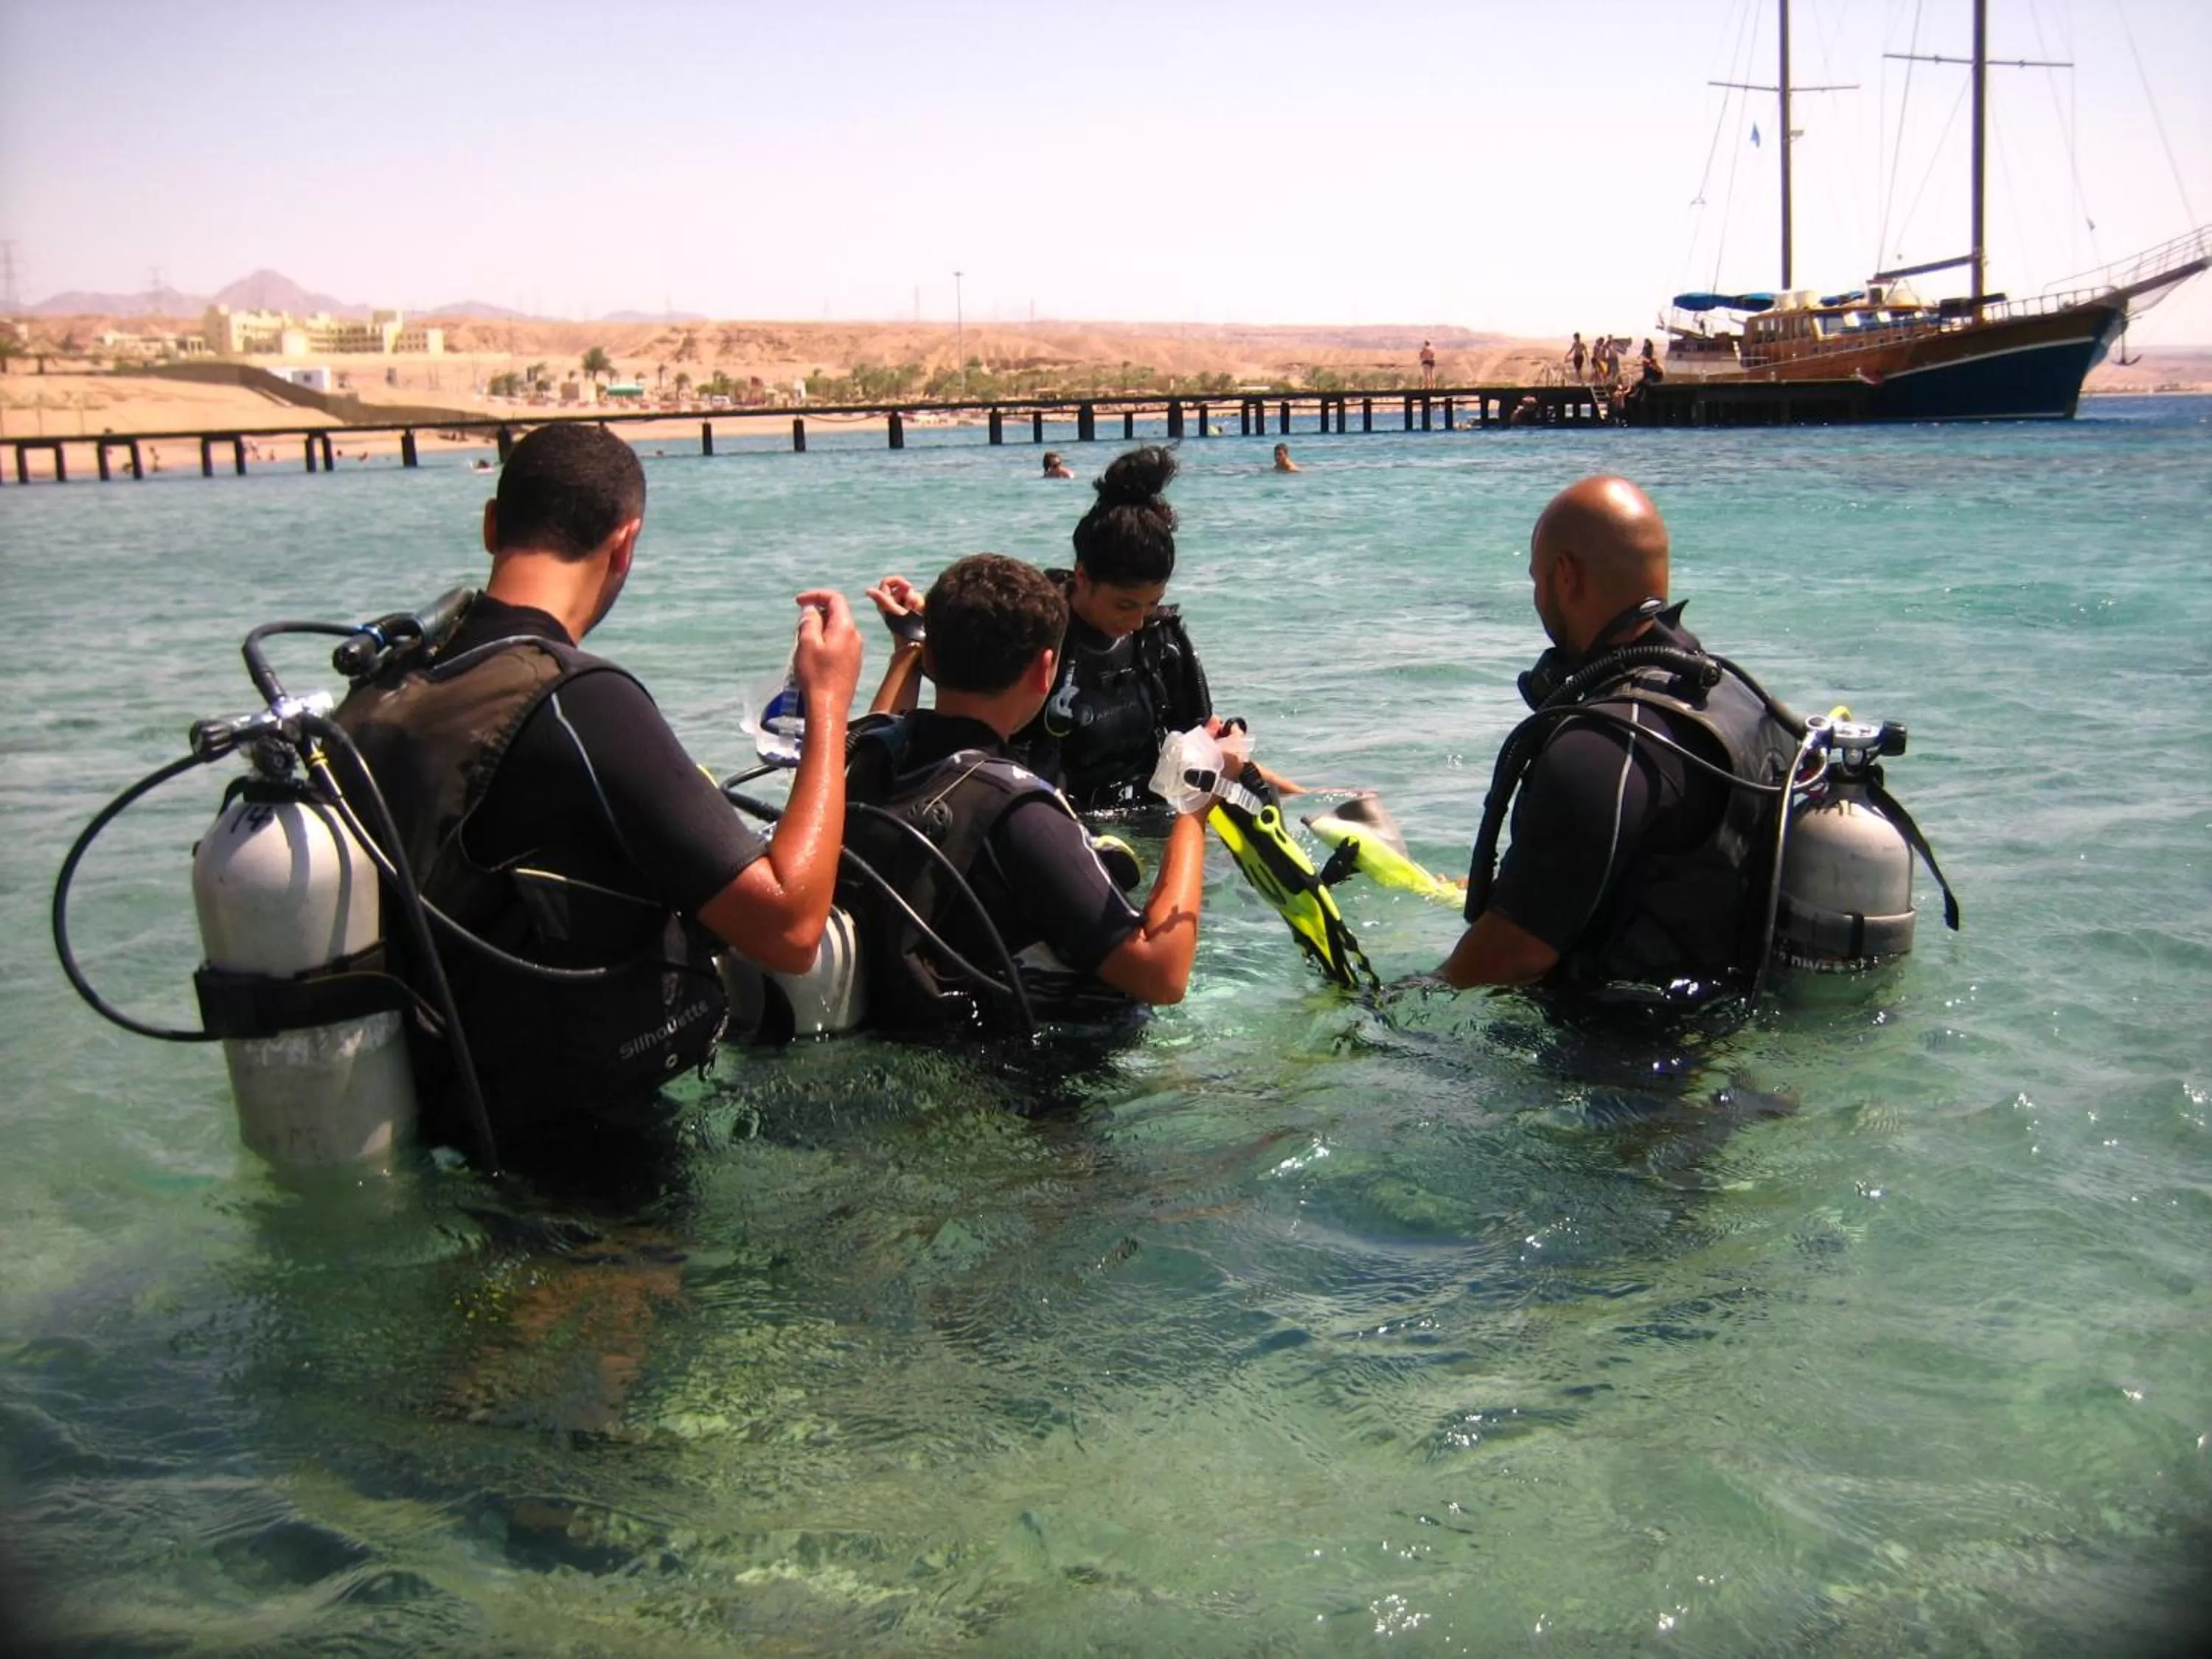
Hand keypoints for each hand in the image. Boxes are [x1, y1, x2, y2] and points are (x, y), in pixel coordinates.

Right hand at [790, 590, 861, 712]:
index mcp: (846, 627)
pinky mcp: (853, 663)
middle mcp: (855, 636)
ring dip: (819, 629)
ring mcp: (856, 650)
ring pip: (837, 629)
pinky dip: (825, 641)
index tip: (798, 602)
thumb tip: (812, 610)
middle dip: (816, 614)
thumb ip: (809, 621)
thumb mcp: (806, 643)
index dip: (816, 595)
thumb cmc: (816, 674)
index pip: (835, 598)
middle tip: (799, 628)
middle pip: (837, 613)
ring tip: (803, 643)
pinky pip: (839, 643)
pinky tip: (814, 655)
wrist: (829, 706)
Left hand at [865, 576, 925, 643]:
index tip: (908, 587)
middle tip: (913, 605)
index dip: (898, 581)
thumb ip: (883, 600)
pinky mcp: (910, 611)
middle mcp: (892, 603)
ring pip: (910, 594)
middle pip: (901, 587)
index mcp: (884, 602)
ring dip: (916, 601)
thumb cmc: (904, 629)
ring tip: (917, 612)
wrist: (916, 642)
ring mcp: (901, 607)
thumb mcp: (894, 612)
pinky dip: (920, 605)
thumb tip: (868, 590)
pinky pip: (916, 601)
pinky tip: (921, 613)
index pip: (887, 583)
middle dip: (909, 593)